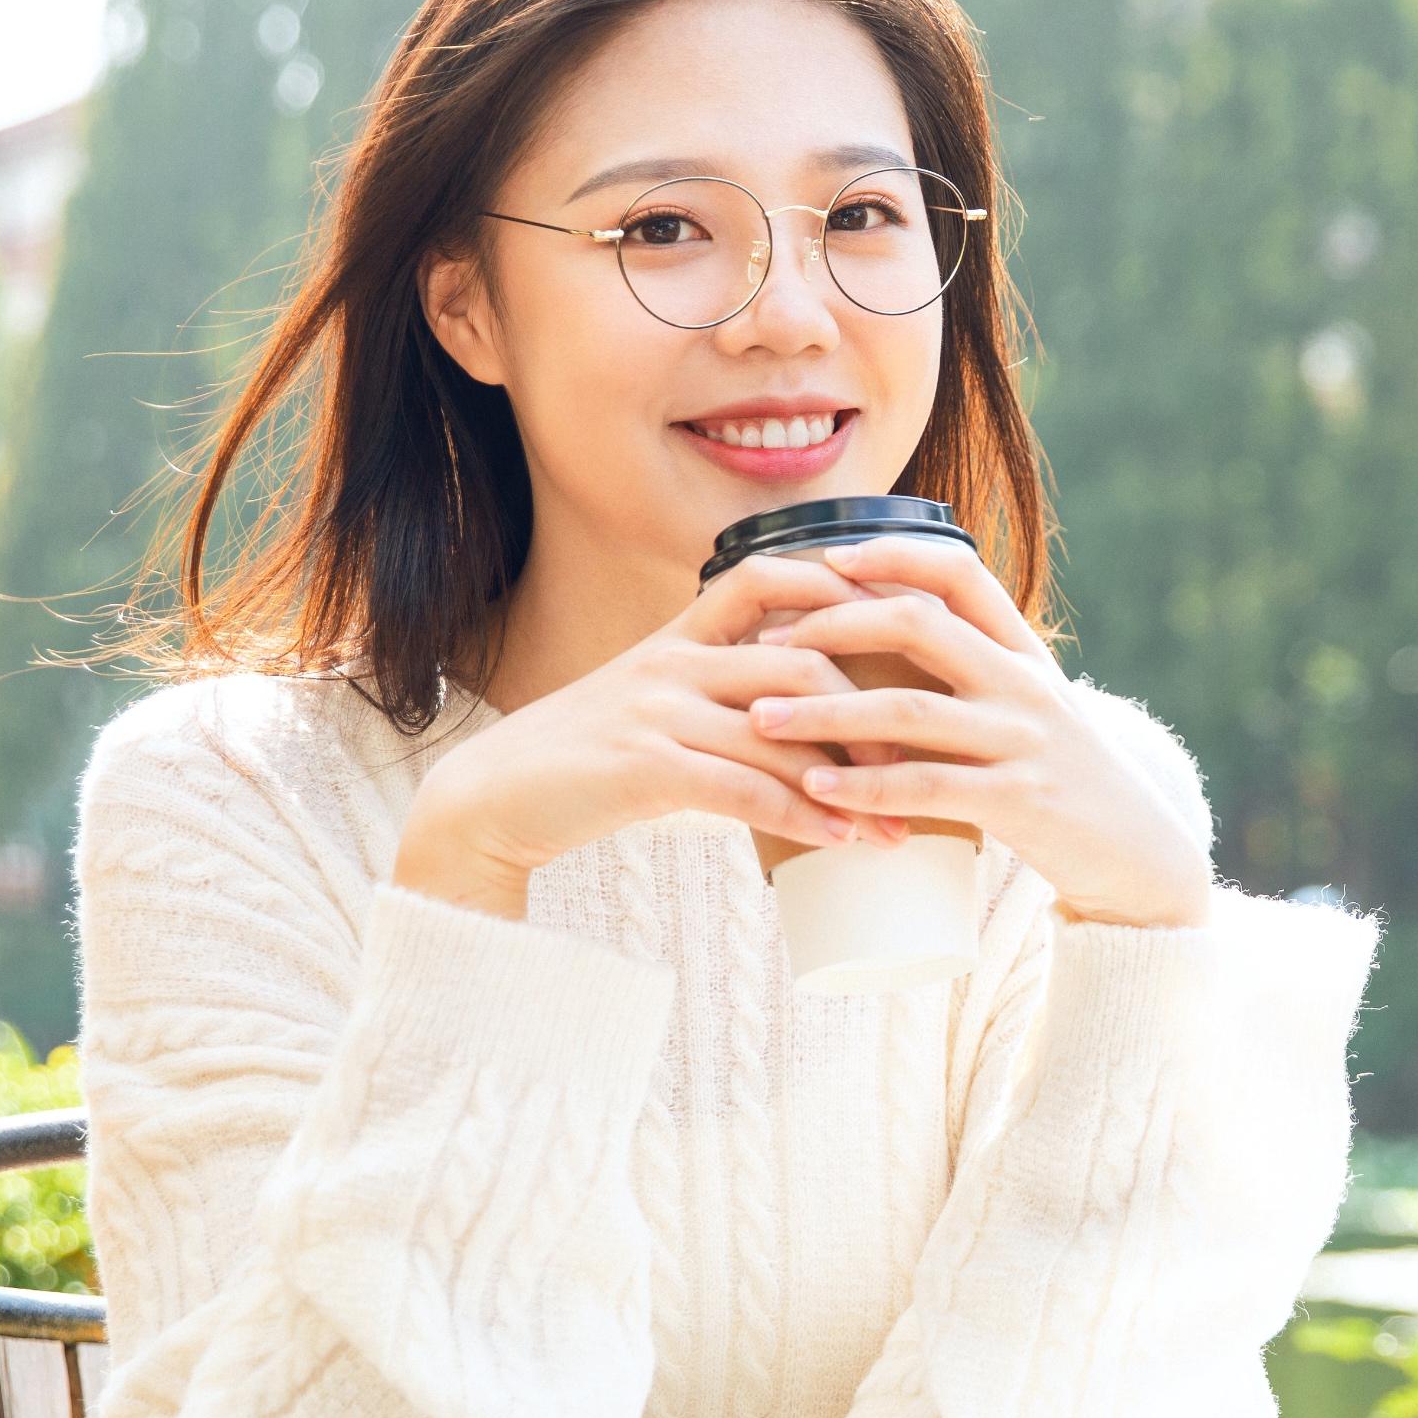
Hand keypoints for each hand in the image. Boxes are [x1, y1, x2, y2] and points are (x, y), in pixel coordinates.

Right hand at [391, 555, 903, 918]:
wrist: (492, 799)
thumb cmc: (583, 760)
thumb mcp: (650, 704)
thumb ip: (714, 691)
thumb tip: (799, 709)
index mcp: (678, 635)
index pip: (767, 576)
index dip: (837, 582)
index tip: (903, 617)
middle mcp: (672, 659)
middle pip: (799, 659)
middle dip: (872, 708)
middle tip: (926, 753)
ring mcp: (657, 709)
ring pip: (781, 728)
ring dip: (851, 777)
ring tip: (900, 816)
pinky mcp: (644, 765)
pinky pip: (743, 788)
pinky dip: (802, 816)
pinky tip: (842, 841)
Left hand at [746, 537, 1214, 929]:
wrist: (1139, 855)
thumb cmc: (1067, 781)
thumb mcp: (1034, 709)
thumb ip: (978, 673)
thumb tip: (889, 641)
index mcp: (1026, 652)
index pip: (960, 573)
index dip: (893, 554)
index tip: (829, 558)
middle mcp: (1026, 684)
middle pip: (920, 625)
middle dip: (835, 626)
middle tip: (770, 643)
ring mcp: (1024, 740)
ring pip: (908, 709)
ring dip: (825, 712)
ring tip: (762, 718)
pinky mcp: (1018, 801)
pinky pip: (925, 786)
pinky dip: (864, 786)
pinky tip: (815, 790)